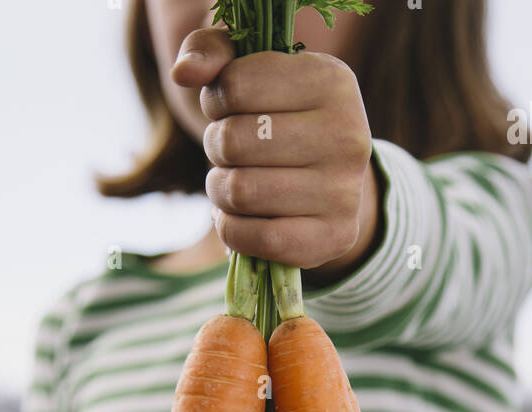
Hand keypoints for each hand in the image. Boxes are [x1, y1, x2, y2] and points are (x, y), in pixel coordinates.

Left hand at [172, 27, 379, 276]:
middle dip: (216, 148)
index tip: (229, 108)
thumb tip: (183, 73)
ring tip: (232, 183)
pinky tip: (237, 218)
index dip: (215, 100)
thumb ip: (214, 53)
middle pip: (233, 142)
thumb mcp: (255, 70)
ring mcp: (344, 191)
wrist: (334, 186)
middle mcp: (347, 134)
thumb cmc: (283, 119)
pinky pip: (257, 239)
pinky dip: (231, 230)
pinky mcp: (333, 238)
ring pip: (240, 192)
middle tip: (228, 152)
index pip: (235, 86)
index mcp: (331, 80)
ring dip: (219, 191)